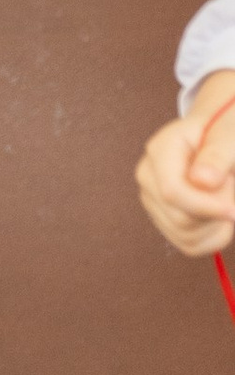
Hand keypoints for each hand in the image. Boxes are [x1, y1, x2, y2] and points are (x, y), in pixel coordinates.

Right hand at [135, 65, 234, 258]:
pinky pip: (189, 245)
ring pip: (186, 236)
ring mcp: (153, 200)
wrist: (219, 132)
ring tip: (226, 197)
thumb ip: (217, 155)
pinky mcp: (164, 218)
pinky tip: (221, 215)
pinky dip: (213, 237)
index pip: (172, 192)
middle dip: (217, 212)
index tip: (234, 210)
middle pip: (181, 218)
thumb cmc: (225, 129)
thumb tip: (202, 180)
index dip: (206, 206)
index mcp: (160, 150)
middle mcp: (148, 177)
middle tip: (231, 187)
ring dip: (218, 225)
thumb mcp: (229, 134)